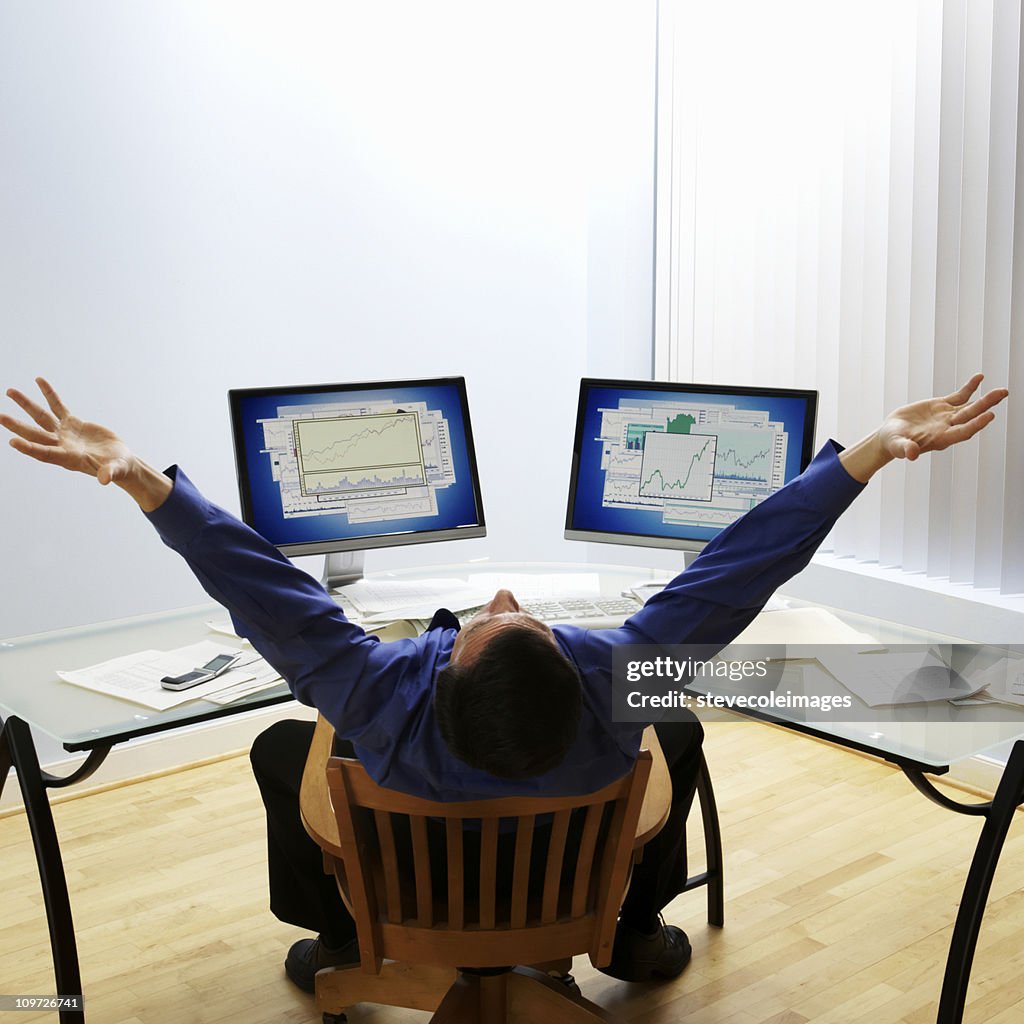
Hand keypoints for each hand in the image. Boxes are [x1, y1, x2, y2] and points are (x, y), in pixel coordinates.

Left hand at [2, 378, 171, 509]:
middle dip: (17, 426)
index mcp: (69, 458)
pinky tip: (39, 381)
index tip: (12, 441)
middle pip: (35, 434)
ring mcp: (65, 433)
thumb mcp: (115, 470)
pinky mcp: (72, 423)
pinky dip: (49, 394)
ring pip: (41, 417)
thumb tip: (105, 479)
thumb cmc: (118, 468)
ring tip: (10, 391)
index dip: (29, 448)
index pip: (45, 453)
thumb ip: (109, 473)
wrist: (119, 461)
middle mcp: (61, 445)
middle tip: (0, 417)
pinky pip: (57, 406)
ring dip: (26, 405)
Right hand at [879, 373, 1007, 460]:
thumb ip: (905, 449)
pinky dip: (970, 388)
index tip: (989, 415)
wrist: (891, 435)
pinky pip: (959, 396)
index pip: (963, 431)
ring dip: (986, 399)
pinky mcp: (942, 406)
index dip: (976, 424)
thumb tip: (912, 454)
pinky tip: (979, 378)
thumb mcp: (897, 445)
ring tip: (1002, 391)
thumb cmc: (894, 443)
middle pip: (971, 416)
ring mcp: (947, 416)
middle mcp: (948, 428)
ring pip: (970, 406)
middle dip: (987, 405)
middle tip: (1002, 394)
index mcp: (940, 438)